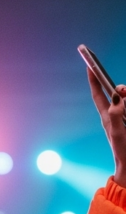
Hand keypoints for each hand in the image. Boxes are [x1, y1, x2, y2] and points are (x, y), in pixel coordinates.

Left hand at [87, 68, 125, 188]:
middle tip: (124, 91)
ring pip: (125, 99)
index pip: (98, 93)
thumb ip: (115, 113)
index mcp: (106, 116)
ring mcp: (124, 117)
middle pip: (116, 93)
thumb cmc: (122, 149)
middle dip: (120, 88)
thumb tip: (116, 97)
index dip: (94, 79)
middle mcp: (114, 114)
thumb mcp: (116, 131)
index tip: (90, 65)